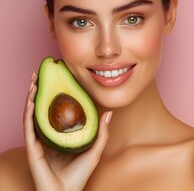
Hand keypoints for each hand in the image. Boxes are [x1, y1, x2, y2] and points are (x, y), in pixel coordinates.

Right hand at [24, 72, 111, 190]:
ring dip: (32, 96)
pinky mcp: (33, 148)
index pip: (57, 110)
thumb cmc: (79, 175)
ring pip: (33, 113)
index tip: (59, 78)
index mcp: (61, 134)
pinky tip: (31, 99)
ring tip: (35, 80)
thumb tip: (109, 112)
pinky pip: (29, 126)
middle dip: (41, 90)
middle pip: (43, 107)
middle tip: (42, 73)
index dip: (56, 94)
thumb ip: (101, 132)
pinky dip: (29, 112)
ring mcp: (39, 141)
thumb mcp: (95, 149)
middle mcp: (48, 135)